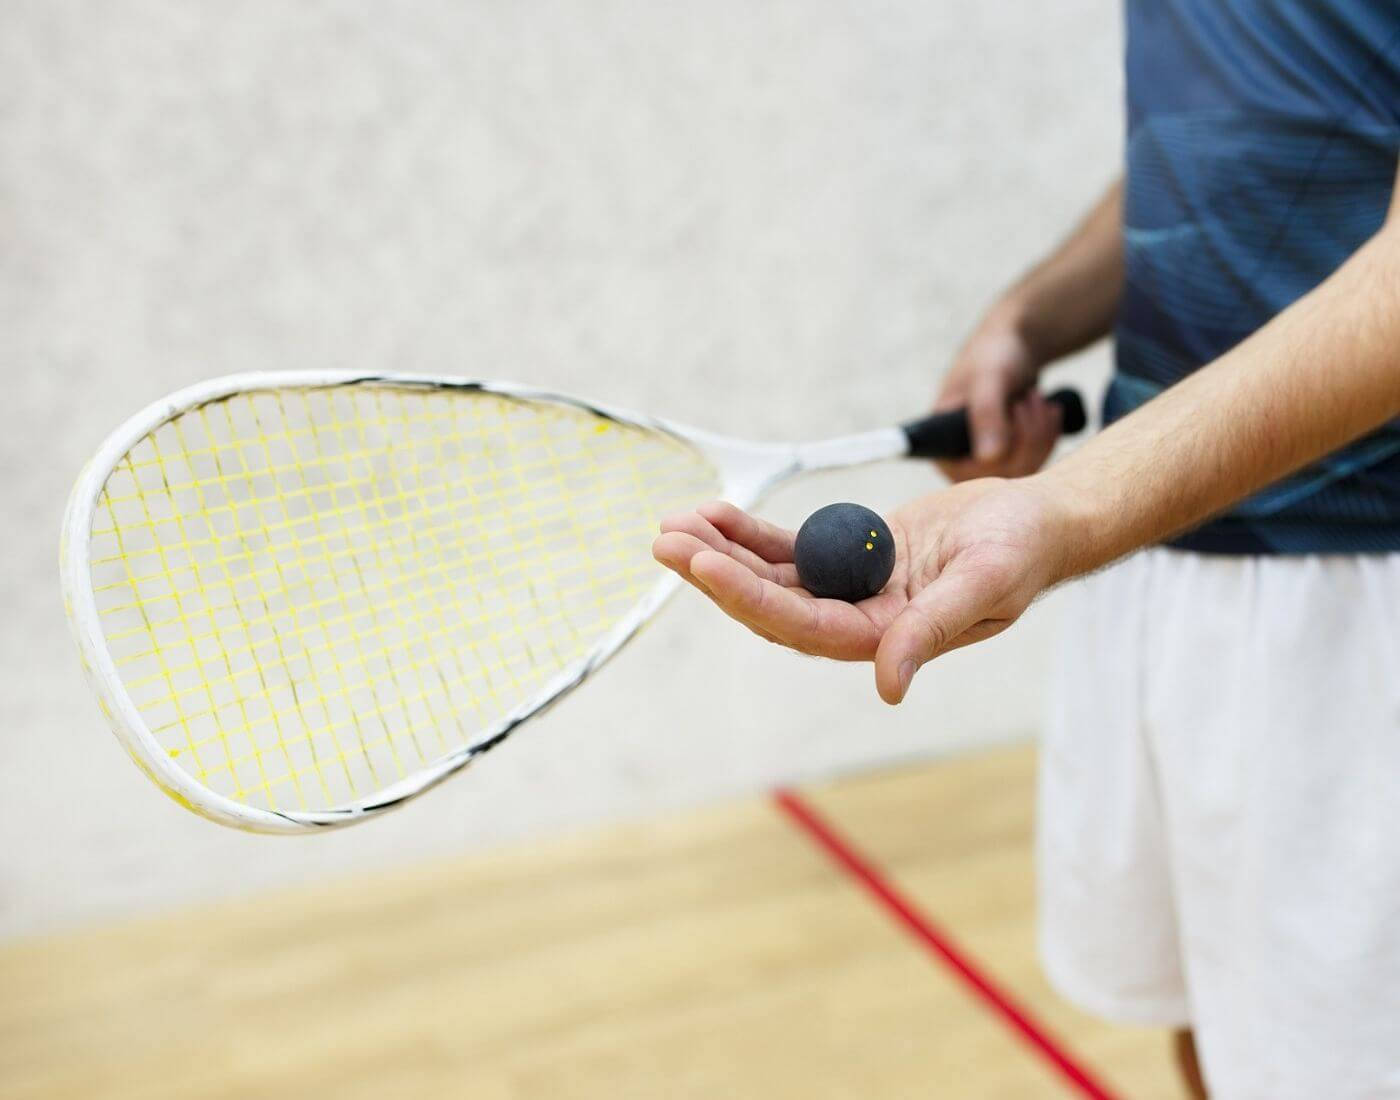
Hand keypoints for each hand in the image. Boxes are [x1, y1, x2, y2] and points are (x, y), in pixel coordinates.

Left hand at [652, 482, 1072, 704]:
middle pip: (771, 605)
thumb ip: (932, 631)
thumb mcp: (984, 586)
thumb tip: (889, 685)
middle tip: (665, 541)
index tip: (704, 564)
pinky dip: (751, 534)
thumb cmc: (1022, 552)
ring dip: (722, 552)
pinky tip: (716, 513)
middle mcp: (860, 622)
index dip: (749, 596)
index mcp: (888, 639)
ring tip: (674, 524)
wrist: (1038, 521)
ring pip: (771, 577)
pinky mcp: (850, 557)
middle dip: (716, 573)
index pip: (802, 624)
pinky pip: (790, 550)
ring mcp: (852, 590)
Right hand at [935, 312, 1062, 480]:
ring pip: (1023, 472)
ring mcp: (985, 462)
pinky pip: (1036, 465)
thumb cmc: (993, 354)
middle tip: (1030, 398)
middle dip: (1026, 434)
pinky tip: (1046, 410)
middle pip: (1001, 474)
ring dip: (1039, 433)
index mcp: (940, 443)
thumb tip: (989, 458)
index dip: (998, 452)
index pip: (967, 473)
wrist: (1014, 346)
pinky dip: (1047, 436)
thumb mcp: (988, 379)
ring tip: (1036, 398)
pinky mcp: (1009, 459)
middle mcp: (959, 459)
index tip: (1015, 410)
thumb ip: (986, 414)